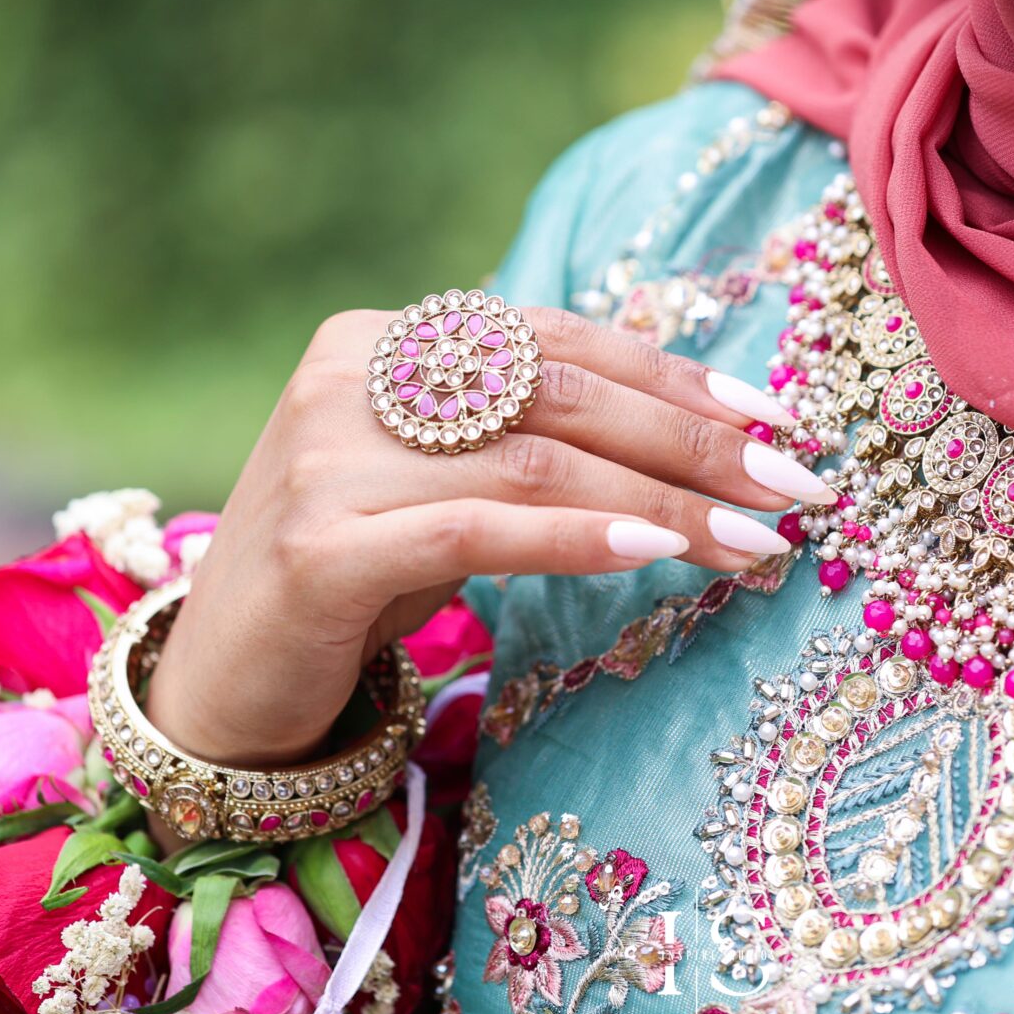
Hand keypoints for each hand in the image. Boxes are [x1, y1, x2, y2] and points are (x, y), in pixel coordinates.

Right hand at [145, 307, 831, 766]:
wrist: (218, 676)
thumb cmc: (355, 570)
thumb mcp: (438, 477)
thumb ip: (526, 430)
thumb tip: (700, 427)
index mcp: (382, 337)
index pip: (556, 339)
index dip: (672, 373)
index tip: (771, 414)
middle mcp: (349, 375)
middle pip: (561, 395)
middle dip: (695, 440)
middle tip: (795, 486)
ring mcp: (327, 457)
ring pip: (537, 462)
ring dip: (667, 502)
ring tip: (757, 543)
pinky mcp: (320, 548)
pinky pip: (480, 530)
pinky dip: (580, 536)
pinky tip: (659, 549)